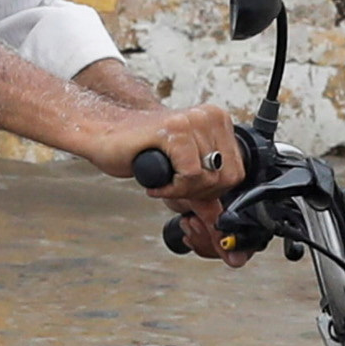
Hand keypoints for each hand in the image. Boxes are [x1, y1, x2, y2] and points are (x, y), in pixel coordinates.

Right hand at [103, 101, 252, 258]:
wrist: (107, 135)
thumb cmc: (143, 152)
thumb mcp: (184, 176)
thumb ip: (206, 199)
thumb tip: (222, 229)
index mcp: (219, 122)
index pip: (237, 174)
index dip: (211, 192)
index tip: (185, 188)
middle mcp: (211, 116)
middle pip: (227, 179)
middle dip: (197, 193)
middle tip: (172, 186)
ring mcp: (194, 119)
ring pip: (208, 178)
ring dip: (181, 191)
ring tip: (163, 180)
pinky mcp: (176, 129)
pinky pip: (190, 175)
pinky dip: (171, 188)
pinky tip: (156, 181)